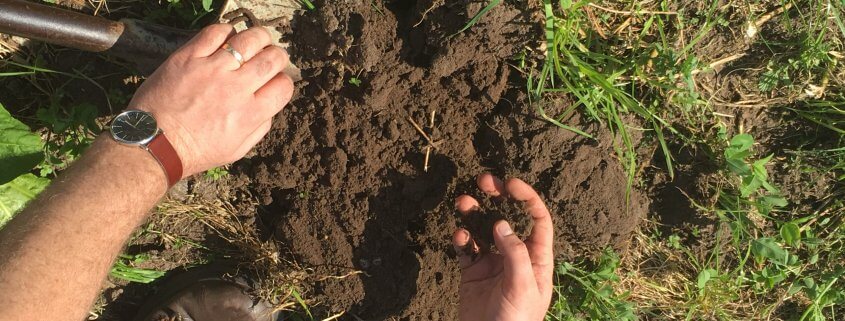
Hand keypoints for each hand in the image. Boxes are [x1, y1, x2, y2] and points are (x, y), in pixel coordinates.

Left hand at [127, 24, 293, 176]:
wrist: (154, 143)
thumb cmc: (195, 150)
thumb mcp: (237, 150)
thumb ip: (260, 127)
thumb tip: (270, 105)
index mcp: (251, 114)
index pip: (284, 85)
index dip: (283, 82)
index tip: (275, 82)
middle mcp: (236, 89)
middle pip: (272, 58)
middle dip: (278, 56)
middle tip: (270, 58)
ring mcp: (212, 70)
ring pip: (249, 39)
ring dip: (259, 38)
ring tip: (256, 41)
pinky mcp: (189, 57)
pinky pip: (215, 32)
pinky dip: (227, 31)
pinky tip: (227, 38)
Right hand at [452, 173, 553, 320]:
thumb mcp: (522, 287)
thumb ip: (515, 254)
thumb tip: (502, 224)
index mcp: (537, 258)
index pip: (537, 220)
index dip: (527, 198)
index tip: (511, 183)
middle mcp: (516, 255)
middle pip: (509, 217)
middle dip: (498, 197)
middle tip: (484, 180)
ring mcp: (493, 263)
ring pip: (483, 229)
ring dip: (473, 213)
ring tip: (462, 201)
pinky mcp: (473, 273)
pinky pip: (466, 249)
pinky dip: (461, 239)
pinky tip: (458, 236)